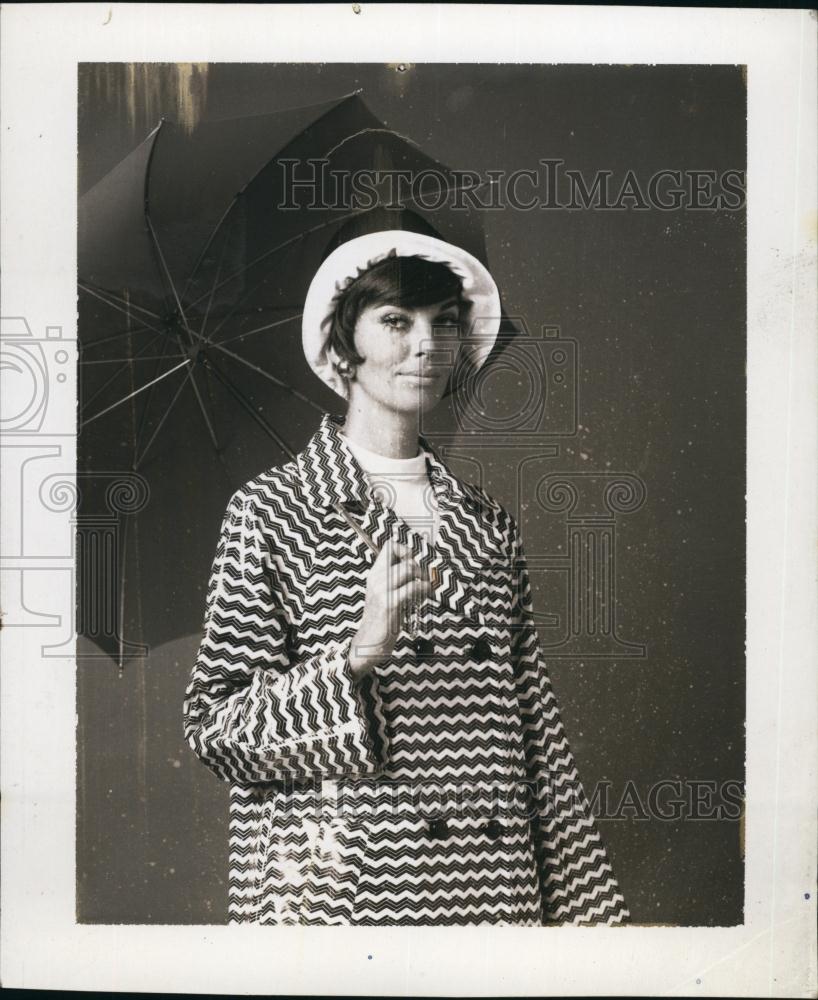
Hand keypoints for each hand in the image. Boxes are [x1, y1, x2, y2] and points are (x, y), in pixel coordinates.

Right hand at [348, 538, 432, 679]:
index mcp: (374, 575)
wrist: (368, 644)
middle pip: (405, 559)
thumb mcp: (383, 595)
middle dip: (421, 568)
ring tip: (426, 589)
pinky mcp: (390, 604)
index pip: (389, 546)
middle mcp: (376, 579)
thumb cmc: (380, 620)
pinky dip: (423, 590)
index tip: (414, 563)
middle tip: (425, 580)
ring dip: (424, 579)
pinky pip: (412, 588)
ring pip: (409, 570)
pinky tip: (424, 596)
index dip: (406, 550)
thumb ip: (395, 581)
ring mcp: (382, 591)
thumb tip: (418, 568)